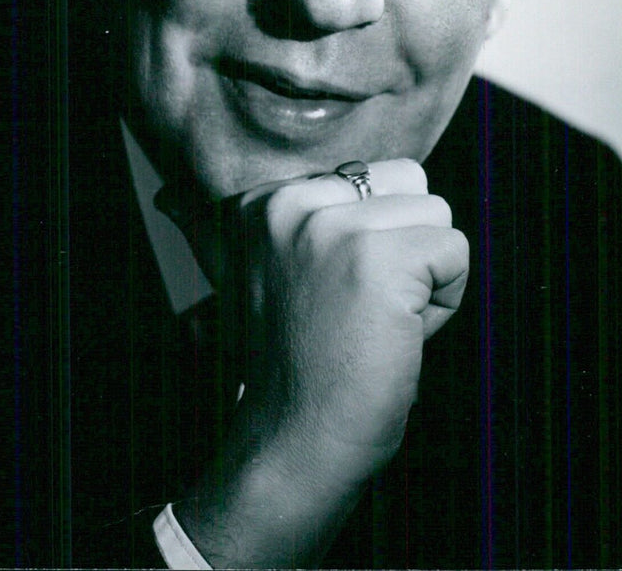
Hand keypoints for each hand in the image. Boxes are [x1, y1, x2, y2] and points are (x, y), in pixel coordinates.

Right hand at [179, 159, 467, 566]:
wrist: (291, 444)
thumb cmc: (292, 365)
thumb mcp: (251, 278)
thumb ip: (218, 228)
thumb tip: (165, 195)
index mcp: (263, 200)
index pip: (372, 177)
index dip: (369, 240)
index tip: (325, 294)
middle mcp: (292, 202)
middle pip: (410, 185)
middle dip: (405, 247)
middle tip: (356, 309)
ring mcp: (334, 229)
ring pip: (437, 217)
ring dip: (425, 277)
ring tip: (373, 322)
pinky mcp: (380, 261)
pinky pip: (455, 253)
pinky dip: (444, 303)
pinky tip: (393, 336)